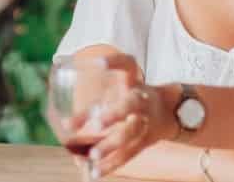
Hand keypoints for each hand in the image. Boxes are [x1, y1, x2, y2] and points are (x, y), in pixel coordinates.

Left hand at [82, 53, 176, 177]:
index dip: (115, 63)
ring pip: (131, 133)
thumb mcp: (118, 94)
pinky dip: (112, 164)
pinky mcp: (146, 140)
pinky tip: (95, 172)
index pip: (128, 65)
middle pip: (131, 104)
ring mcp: (146, 121)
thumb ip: (91, 106)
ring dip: (112, 144)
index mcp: (133, 82)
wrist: (170, 112)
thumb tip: (63, 120)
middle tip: (97, 123)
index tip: (99, 63)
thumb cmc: (132, 98)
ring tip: (93, 155)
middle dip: (115, 114)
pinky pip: (129, 153)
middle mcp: (141, 100)